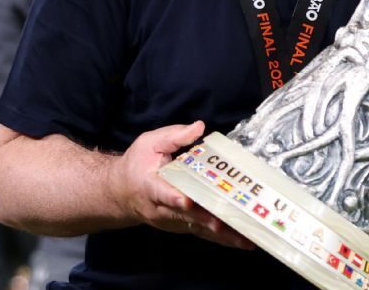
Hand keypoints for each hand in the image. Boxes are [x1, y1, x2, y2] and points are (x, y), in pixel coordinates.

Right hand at [116, 121, 253, 249]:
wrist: (121, 193)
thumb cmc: (137, 165)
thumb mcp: (149, 143)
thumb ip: (174, 136)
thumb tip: (199, 127)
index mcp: (151, 186)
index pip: (163, 193)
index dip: (175, 198)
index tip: (187, 201)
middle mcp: (162, 209)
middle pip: (187, 215)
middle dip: (207, 220)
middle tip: (227, 223)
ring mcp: (174, 221)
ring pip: (199, 228)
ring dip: (222, 235)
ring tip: (246, 239)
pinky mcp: (184, 226)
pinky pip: (204, 233)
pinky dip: (224, 239)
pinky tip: (243, 242)